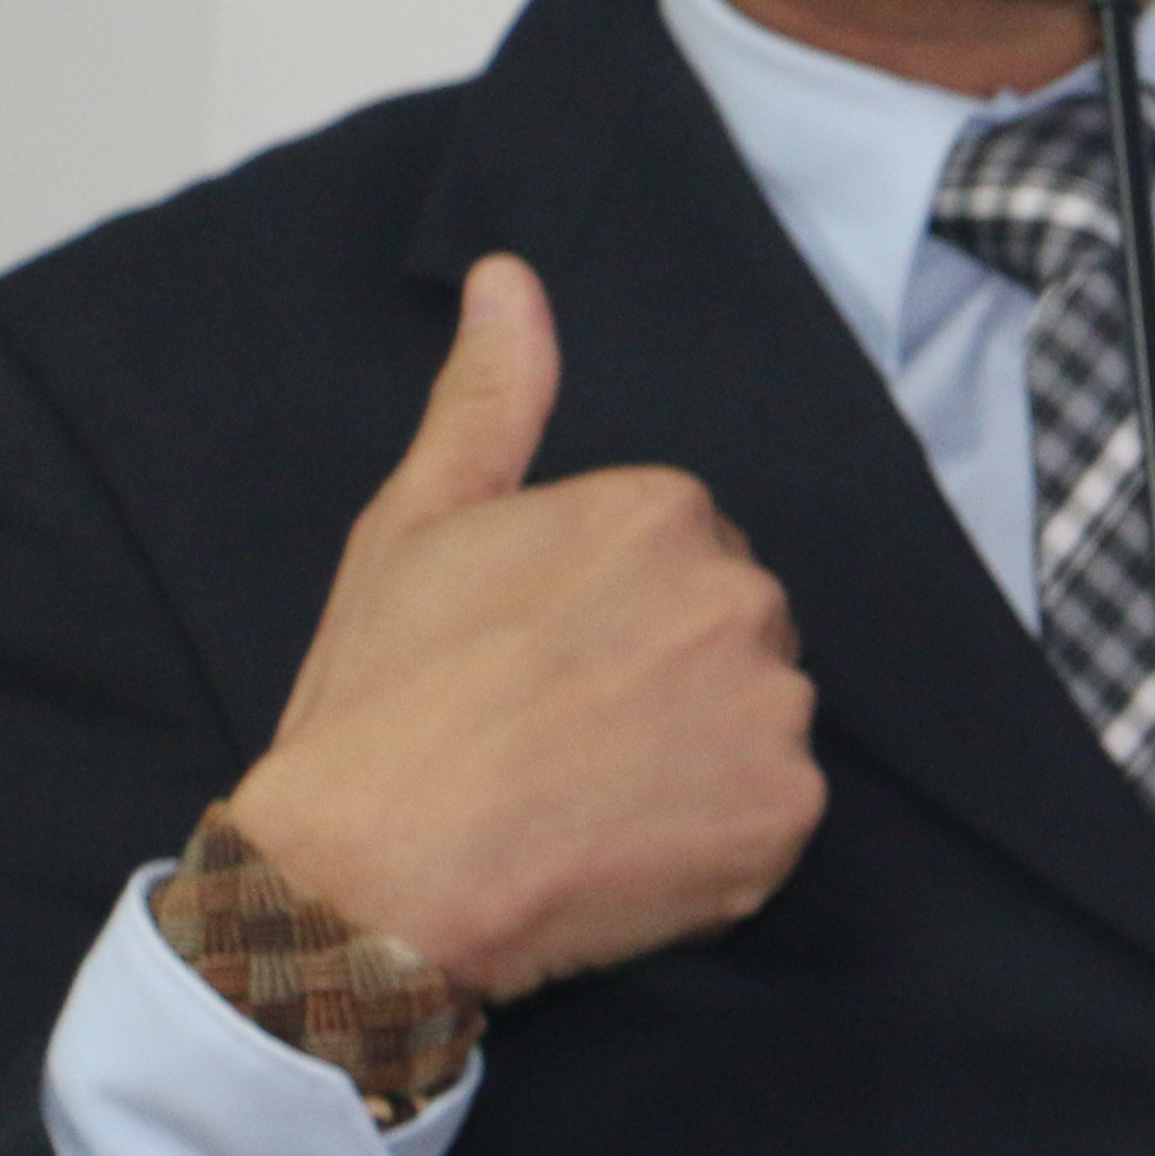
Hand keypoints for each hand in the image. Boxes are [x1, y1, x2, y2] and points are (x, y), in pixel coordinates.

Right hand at [228, 254, 826, 998]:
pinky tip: (625, 849)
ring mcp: (770, 711)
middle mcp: (738, 596)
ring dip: (696, 758)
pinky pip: (772, 817)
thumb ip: (490, 400)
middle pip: (732, 632)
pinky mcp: (784, 814)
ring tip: (588, 795)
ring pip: (756, 722)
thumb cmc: (383, 701)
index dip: (607, 615)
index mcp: (661, 511)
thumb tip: (509, 278)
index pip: (682, 553)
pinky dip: (715, 841)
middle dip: (666, 676)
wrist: (370, 877)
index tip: (538, 660)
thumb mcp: (418, 524)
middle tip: (558, 733)